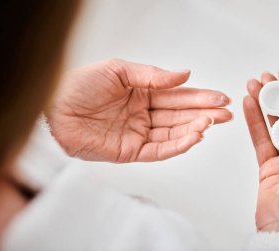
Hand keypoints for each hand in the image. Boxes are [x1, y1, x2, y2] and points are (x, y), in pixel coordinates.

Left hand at [46, 58, 231, 161]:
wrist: (53, 109)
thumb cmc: (79, 86)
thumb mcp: (119, 70)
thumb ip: (152, 75)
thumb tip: (185, 74)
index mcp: (142, 93)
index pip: (177, 96)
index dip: (200, 97)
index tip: (220, 97)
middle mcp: (143, 114)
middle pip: (180, 115)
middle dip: (204, 114)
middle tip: (225, 113)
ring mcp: (138, 134)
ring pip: (173, 133)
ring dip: (193, 129)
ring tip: (211, 123)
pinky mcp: (130, 151)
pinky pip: (158, 150)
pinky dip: (177, 145)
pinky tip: (193, 137)